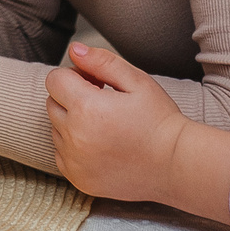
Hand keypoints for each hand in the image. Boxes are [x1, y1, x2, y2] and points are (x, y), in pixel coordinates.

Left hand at [45, 40, 229, 224]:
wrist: (177, 165)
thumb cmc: (160, 120)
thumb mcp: (137, 81)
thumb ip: (101, 61)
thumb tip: (74, 50)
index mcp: (86, 108)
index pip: (55, 80)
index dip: (75, 76)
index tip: (96, 83)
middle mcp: (74, 136)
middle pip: (52, 103)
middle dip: (71, 97)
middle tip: (103, 102)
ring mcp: (75, 161)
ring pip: (56, 129)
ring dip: (72, 123)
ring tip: (105, 125)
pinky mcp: (79, 179)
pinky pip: (62, 154)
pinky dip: (74, 148)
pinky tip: (101, 145)